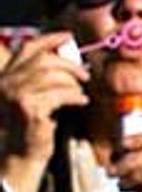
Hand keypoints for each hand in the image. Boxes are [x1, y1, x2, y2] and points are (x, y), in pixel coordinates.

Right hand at [0, 31, 87, 191]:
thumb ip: (42, 79)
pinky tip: (81, 100)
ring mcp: (15, 95)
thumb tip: (71, 62)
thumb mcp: (33, 97)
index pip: (27, 48)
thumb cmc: (32, 127)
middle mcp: (6, 82)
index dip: (49, 38)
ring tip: (82, 89)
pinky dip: (74, 95)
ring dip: (73, 81)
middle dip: (68, 64)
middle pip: (43, 60)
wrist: (21, 155)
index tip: (68, 36)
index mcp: (6, 76)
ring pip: (52, 76)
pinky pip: (59, 94)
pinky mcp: (29, 109)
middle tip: (84, 73)